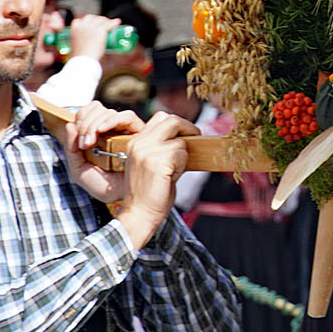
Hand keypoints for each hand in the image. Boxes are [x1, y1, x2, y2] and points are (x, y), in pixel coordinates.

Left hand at [62, 102, 142, 203]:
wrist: (124, 198)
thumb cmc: (105, 186)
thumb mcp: (79, 170)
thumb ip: (71, 150)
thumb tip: (70, 126)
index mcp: (97, 136)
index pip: (87, 113)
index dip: (80, 120)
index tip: (78, 141)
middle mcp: (111, 130)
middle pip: (96, 109)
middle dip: (86, 124)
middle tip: (84, 144)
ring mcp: (125, 130)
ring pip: (109, 112)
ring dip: (95, 124)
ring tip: (92, 142)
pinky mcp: (139, 131)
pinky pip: (127, 116)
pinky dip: (112, 120)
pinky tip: (103, 131)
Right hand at [66, 14, 121, 61]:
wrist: (83, 60)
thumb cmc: (79, 55)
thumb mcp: (76, 44)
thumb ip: (79, 40)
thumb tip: (85, 42)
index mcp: (75, 28)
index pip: (82, 19)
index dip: (89, 21)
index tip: (93, 24)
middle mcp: (83, 25)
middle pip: (92, 17)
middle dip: (98, 19)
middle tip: (103, 24)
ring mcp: (92, 27)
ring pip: (101, 20)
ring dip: (106, 20)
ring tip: (110, 24)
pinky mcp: (100, 30)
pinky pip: (109, 24)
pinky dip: (114, 22)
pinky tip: (117, 23)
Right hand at [67, 109, 198, 249]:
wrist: (139, 214)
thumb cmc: (150, 191)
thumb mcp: (152, 163)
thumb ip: (163, 147)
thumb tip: (188, 135)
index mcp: (136, 142)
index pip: (161, 118)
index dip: (178, 124)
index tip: (188, 134)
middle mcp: (140, 143)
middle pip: (172, 121)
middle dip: (189, 128)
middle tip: (197, 138)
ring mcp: (147, 152)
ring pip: (180, 141)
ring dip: (183, 156)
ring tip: (172, 171)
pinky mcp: (157, 162)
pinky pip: (182, 154)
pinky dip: (182, 166)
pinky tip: (171, 178)